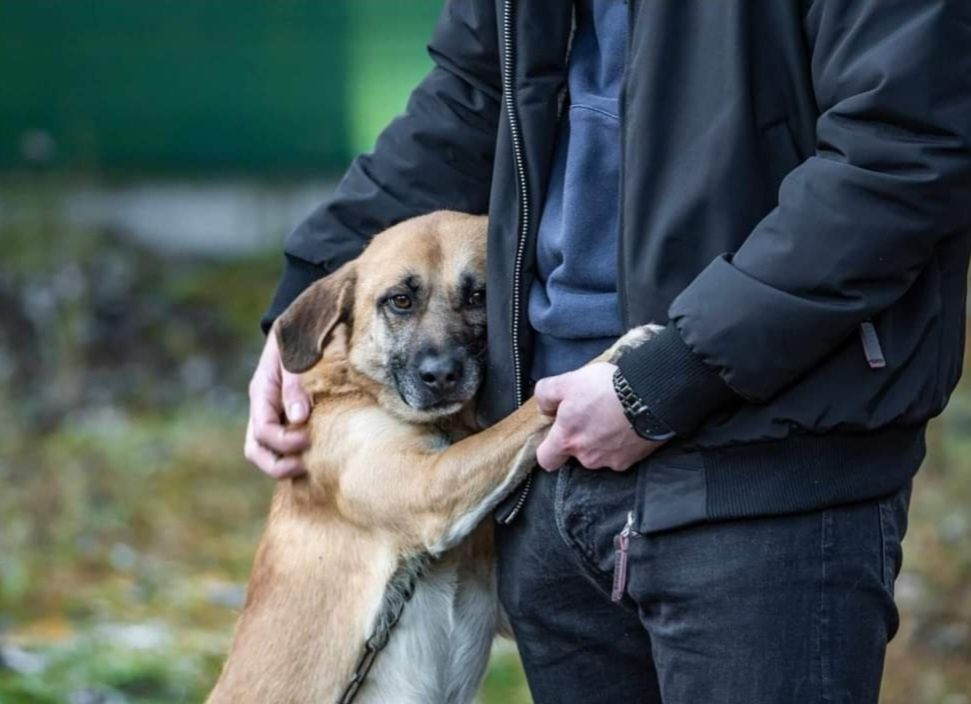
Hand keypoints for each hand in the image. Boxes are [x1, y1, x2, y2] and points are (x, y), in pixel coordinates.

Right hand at [244, 332, 311, 477]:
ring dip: (286, 464)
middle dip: (278, 464)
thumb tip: (299, 418)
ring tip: (312, 467)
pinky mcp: (290, 418)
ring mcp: (275, 415)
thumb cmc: (299, 336)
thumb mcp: (295, 354)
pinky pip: (286, 446)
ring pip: (267, 452)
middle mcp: (264, 409)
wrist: (303, 325)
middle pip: (256, 450)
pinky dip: (297, 456)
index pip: (263, 431)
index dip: (284, 442)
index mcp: (261, 394)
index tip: (308, 439)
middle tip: (306, 465)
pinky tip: (319, 458)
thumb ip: (295, 384)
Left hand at [534, 363, 664, 471]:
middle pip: (575, 455)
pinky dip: (621, 443)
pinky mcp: (631, 460)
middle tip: (590, 416)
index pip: (546, 459)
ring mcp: (610, 461)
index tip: (555, 434)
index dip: (547, 448)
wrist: (649, 396)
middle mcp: (587, 457)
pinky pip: (620, 454)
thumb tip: (544, 408)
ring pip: (598, 455)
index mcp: (567, 440)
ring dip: (601, 440)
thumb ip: (547, 394)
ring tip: (611, 417)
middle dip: (580, 439)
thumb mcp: (568, 381)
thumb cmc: (606, 389)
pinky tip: (626, 424)